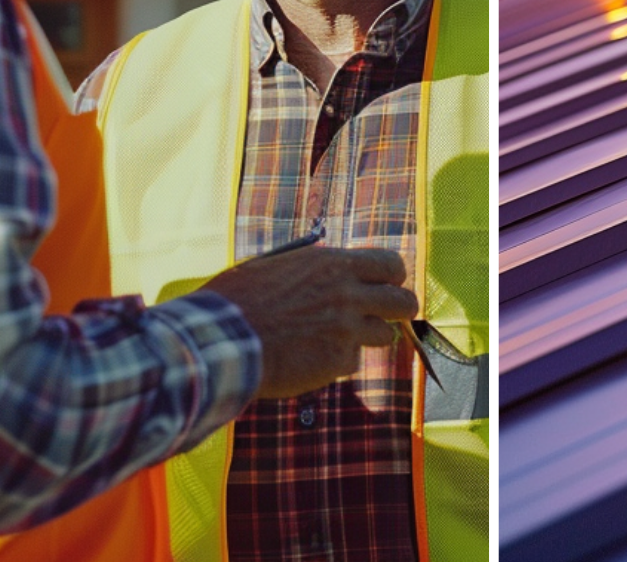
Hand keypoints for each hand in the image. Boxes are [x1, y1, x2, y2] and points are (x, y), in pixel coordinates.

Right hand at [197, 246, 418, 398]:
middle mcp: (347, 294)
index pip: (391, 264)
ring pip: (384, 335)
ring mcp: (346, 330)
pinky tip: (307, 357)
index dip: (391, 277)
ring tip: (332, 338)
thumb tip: (329, 269)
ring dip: (365, 338)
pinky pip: (351, 361)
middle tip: (378, 316)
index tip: (382, 285)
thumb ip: (311, 268)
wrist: (222, 339)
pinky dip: (335, 362)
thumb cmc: (238, 299)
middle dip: (396, 310)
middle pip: (404, 302)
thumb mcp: (275, 266)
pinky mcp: (338, 362)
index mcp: (332, 264)